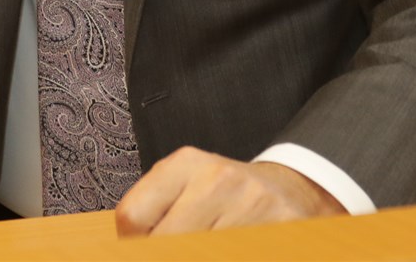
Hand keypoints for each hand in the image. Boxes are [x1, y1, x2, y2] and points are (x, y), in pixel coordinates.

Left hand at [114, 146, 345, 237]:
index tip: (144, 245)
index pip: (132, 218)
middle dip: (166, 253)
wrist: (291, 192)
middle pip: (164, 244)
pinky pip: (237, 254)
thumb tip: (124, 245)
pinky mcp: (282, 230)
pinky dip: (231, 253)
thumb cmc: (226, 197)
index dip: (134, 244)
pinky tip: (236, 246)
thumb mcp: (185, 186)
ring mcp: (253, 207)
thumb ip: (150, 212)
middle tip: (185, 244)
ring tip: (212, 239)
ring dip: (199, 254)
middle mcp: (220, 179)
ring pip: (200, 252)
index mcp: (186, 163)